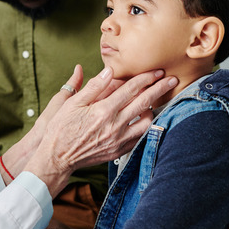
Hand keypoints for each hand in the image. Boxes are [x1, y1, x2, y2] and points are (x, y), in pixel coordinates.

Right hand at [24, 67, 177, 194]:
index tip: (157, 71)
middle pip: (145, 103)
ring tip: (153, 102)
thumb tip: (109, 71)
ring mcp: (118, 140)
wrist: (57, 157)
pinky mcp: (118, 151)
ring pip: (146, 122)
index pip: (131, 89)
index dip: (146, 78)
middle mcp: (114, 125)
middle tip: (172, 80)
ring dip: (153, 110)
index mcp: (103, 110)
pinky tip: (143, 121)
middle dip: (160, 89)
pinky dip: (144, 127)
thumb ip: (93, 87)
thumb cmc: (60, 128)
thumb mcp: (71, 103)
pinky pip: (139, 138)